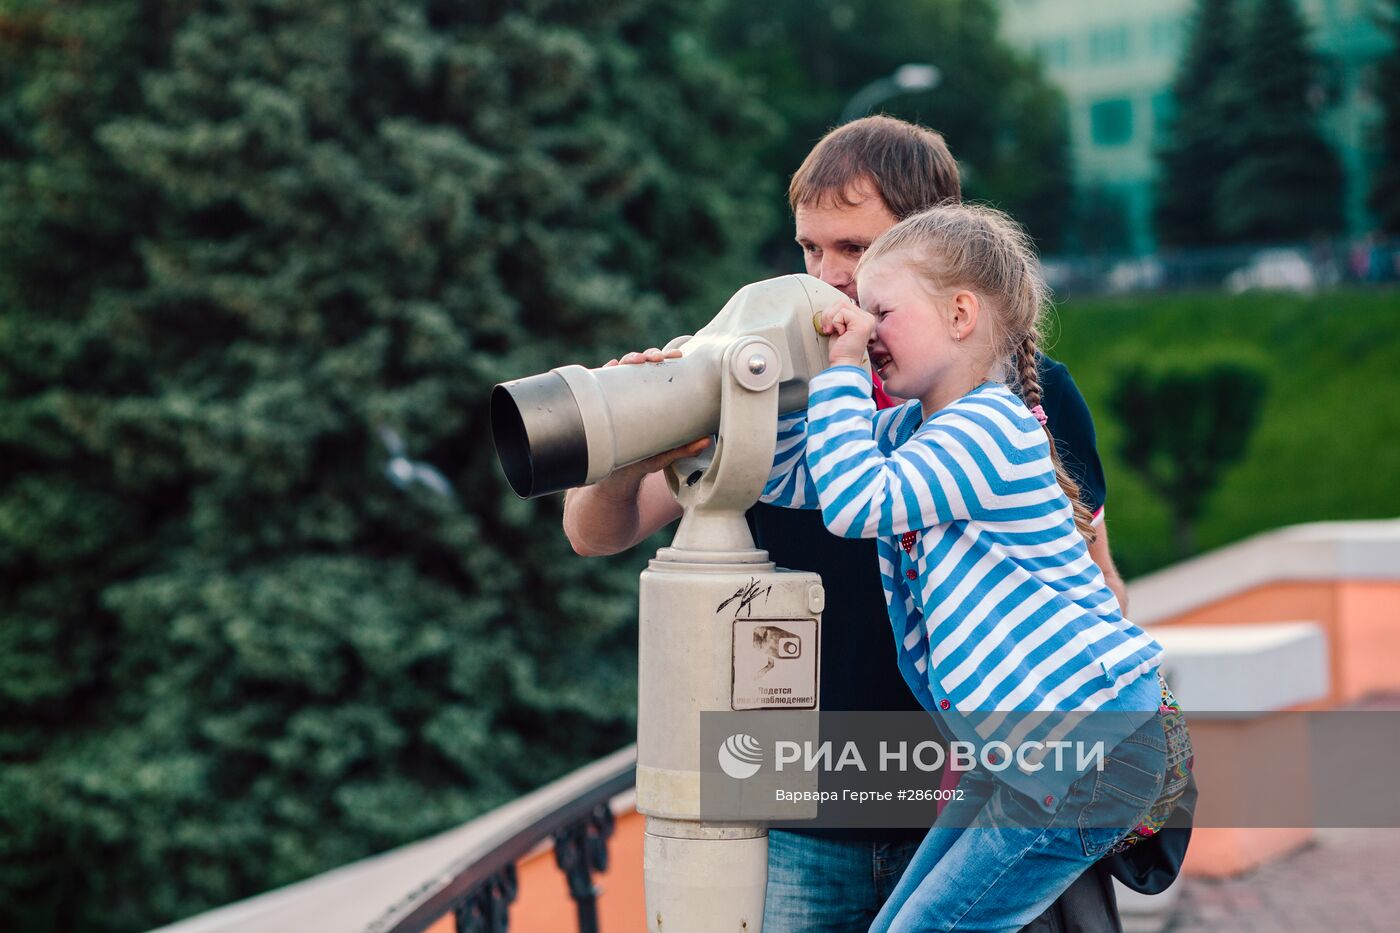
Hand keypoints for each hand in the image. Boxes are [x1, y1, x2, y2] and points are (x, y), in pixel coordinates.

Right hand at [597, 347, 710, 483]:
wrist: (617, 475)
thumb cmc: (644, 458)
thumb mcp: (665, 453)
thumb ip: (684, 448)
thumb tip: (705, 442)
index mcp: (652, 398)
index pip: (660, 370)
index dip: (668, 357)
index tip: (677, 356)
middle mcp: (634, 392)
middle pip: (642, 364)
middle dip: (649, 354)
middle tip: (657, 358)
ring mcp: (615, 396)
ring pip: (621, 369)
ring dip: (629, 359)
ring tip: (636, 360)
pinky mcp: (600, 404)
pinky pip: (600, 384)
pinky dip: (605, 371)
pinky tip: (611, 366)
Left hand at [817, 301, 874, 367]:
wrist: (843, 363)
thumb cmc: (841, 350)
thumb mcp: (839, 327)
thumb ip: (839, 315)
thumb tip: (831, 306)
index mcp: (863, 318)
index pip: (843, 303)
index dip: (831, 313)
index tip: (829, 328)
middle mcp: (868, 318)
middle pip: (841, 302)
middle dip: (828, 314)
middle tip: (828, 329)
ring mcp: (866, 320)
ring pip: (841, 305)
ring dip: (830, 318)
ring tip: (832, 331)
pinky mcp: (862, 323)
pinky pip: (842, 313)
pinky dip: (836, 323)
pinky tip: (841, 334)